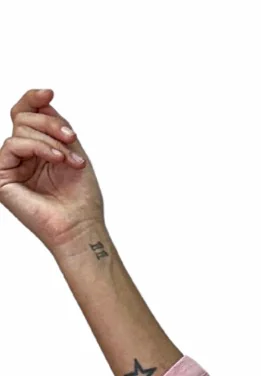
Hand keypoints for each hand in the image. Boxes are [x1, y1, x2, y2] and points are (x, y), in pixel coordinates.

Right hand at [0, 87, 104, 252]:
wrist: (81, 226)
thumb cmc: (81, 197)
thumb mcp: (72, 149)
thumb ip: (55, 124)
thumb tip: (43, 98)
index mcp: (36, 149)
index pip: (25, 114)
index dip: (33, 99)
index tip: (50, 92)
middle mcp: (21, 156)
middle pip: (23, 117)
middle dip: (51, 123)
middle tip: (72, 138)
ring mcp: (10, 166)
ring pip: (20, 129)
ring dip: (50, 140)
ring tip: (68, 159)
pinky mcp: (1, 178)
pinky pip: (12, 144)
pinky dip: (37, 147)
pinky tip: (56, 159)